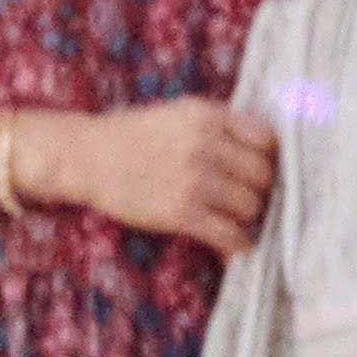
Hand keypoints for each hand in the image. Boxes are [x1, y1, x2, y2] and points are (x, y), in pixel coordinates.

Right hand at [64, 98, 280, 258]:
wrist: (87, 156)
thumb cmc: (134, 135)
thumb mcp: (180, 112)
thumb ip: (220, 124)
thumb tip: (265, 148)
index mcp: (208, 116)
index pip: (266, 138)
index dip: (269, 157)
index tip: (261, 169)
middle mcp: (205, 145)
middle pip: (263, 174)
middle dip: (261, 190)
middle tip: (250, 198)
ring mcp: (194, 179)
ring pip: (250, 205)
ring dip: (248, 216)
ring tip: (237, 219)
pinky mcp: (181, 212)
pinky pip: (229, 233)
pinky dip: (237, 243)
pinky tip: (234, 243)